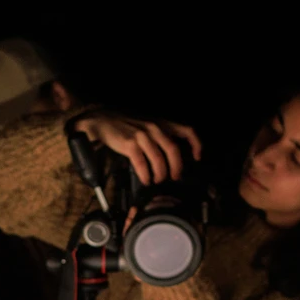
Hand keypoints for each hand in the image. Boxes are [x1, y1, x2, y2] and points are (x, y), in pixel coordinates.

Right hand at [72, 111, 202, 184]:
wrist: (102, 120)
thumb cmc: (124, 125)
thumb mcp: (147, 125)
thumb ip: (159, 136)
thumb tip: (171, 157)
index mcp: (161, 124)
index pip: (186, 130)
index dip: (196, 145)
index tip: (197, 158)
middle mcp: (154, 128)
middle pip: (174, 150)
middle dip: (176, 167)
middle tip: (174, 177)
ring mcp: (142, 135)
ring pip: (159, 159)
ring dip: (160, 174)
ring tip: (157, 180)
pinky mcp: (129, 144)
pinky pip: (142, 163)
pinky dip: (146, 174)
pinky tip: (146, 179)